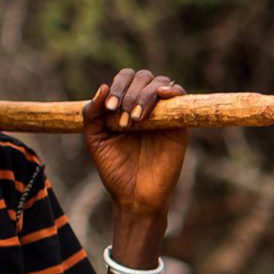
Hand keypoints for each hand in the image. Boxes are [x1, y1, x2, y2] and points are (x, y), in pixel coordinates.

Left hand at [83, 68, 191, 218]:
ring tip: (136, 120)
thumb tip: (103, 87)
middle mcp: (146, 105)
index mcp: (125, 106)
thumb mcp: (96, 139)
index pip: (125, 78)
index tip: (109, 109)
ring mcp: (164, 113)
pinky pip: (181, 96)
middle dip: (130, 93)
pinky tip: (161, 96)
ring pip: (160, 83)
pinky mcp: (180, 124)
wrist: (135, 196)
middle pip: (142, 77)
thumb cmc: (115, 169)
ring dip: (145, 95)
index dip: (118, 87)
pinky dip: (172, 90)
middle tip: (123, 120)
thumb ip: (92, 114)